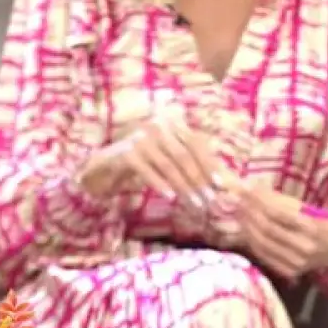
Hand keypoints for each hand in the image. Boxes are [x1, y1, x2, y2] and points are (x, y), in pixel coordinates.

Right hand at [79, 116, 225, 208]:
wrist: (105, 165)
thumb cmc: (144, 163)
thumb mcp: (168, 159)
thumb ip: (190, 164)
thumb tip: (221, 179)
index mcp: (171, 125)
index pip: (195, 144)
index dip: (208, 164)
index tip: (219, 184)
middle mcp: (157, 127)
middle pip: (184, 155)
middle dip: (198, 179)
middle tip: (209, 199)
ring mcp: (141, 138)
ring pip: (168, 165)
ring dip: (184, 186)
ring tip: (195, 203)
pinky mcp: (127, 153)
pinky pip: (148, 171)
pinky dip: (160, 184)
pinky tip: (170, 197)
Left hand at [217, 186, 327, 279]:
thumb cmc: (327, 223)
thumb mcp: (311, 209)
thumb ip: (286, 204)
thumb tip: (256, 192)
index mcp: (312, 228)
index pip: (278, 213)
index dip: (260, 202)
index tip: (247, 191)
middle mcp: (304, 248)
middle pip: (268, 229)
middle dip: (249, 213)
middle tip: (237, 201)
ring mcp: (296, 262)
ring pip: (263, 243)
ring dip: (247, 227)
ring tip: (238, 214)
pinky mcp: (290, 271)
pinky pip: (265, 256)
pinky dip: (253, 243)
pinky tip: (245, 232)